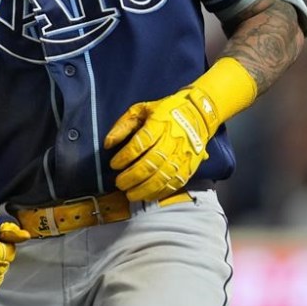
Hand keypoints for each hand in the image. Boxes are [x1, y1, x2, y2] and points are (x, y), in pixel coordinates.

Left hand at [104, 87, 217, 201]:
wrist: (199, 114)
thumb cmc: (165, 111)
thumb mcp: (141, 109)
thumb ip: (122, 125)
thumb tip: (107, 143)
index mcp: (159, 123)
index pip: (140, 142)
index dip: (125, 156)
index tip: (113, 164)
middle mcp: (172, 140)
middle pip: (151, 163)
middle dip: (132, 177)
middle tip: (119, 183)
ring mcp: (183, 155)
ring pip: (163, 176)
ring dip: (144, 188)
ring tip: (130, 194)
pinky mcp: (190, 166)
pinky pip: (175, 183)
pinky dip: (160, 192)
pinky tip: (147, 196)